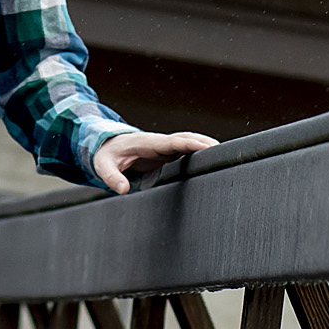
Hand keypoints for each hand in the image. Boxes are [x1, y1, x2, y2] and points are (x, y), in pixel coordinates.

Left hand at [92, 130, 218, 194]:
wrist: (104, 145)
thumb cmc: (105, 155)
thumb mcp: (103, 166)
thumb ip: (112, 177)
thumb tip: (123, 189)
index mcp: (147, 142)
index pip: (174, 142)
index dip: (192, 145)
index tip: (209, 147)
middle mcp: (159, 142)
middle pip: (187, 139)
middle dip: (206, 144)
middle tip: (225, 153)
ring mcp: (163, 147)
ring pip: (189, 143)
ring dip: (205, 146)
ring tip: (224, 156)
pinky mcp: (164, 153)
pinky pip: (184, 151)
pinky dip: (198, 153)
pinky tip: (209, 162)